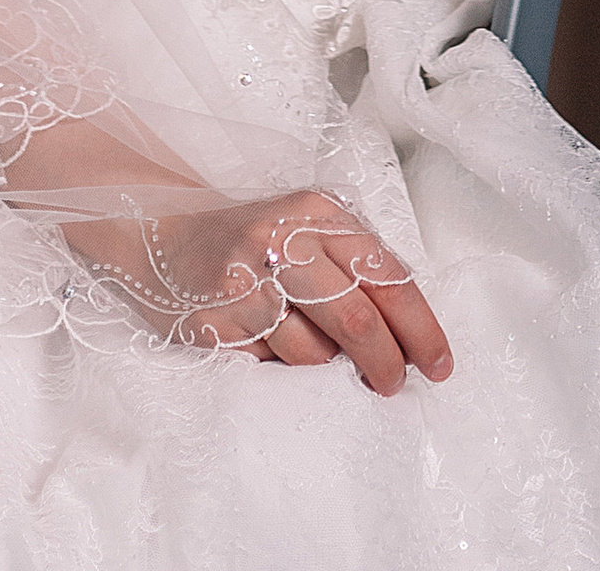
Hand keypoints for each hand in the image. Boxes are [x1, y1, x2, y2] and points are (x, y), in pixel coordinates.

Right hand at [83, 188, 451, 390]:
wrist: (161, 237)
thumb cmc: (251, 241)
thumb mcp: (306, 229)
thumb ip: (353, 267)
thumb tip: (407, 336)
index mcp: (317, 213)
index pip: (387, 274)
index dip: (420, 327)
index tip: (439, 364)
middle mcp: (283, 243)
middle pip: (357, 317)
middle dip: (386, 362)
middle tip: (395, 385)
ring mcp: (246, 286)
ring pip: (314, 353)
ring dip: (329, 369)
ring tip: (317, 353)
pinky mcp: (216, 326)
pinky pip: (270, 368)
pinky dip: (283, 369)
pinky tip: (271, 346)